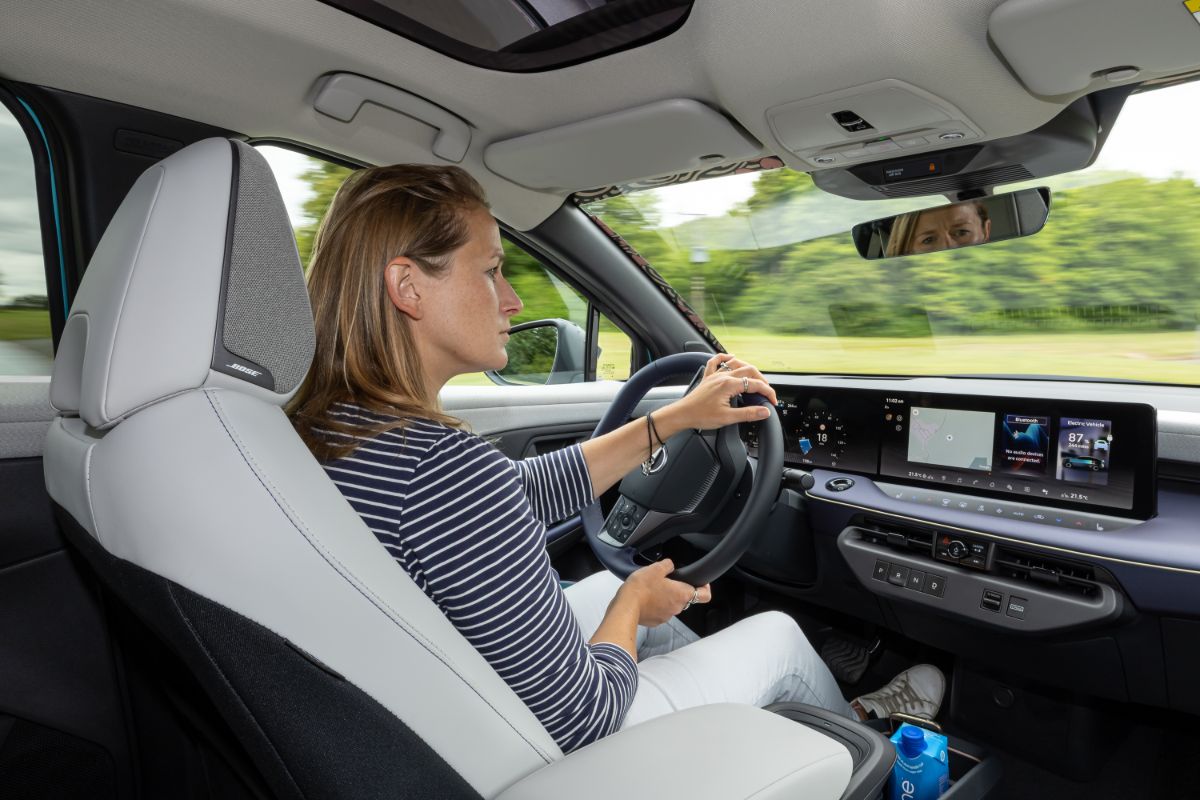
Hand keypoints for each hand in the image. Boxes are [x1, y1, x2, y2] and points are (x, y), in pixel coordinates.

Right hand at [618, 558, 711, 626]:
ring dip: (665, 597)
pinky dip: (655, 605)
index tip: (701, 582)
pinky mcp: (656, 621)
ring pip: (671, 605)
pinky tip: (646, 598)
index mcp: (682, 594)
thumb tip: (670, 564)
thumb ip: (667, 565)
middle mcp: (677, 608)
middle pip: (685, 598)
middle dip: (678, 589)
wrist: (625, 606)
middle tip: (667, 580)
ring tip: (652, 588)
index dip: (705, 587)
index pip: (705, 595)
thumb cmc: (641, 589)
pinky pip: (660, 612)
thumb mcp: (655, 568)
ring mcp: (666, 616)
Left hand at [660, 353, 777, 432]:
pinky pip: (716, 362)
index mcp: (729, 385)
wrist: (682, 414)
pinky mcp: (708, 378)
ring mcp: (715, 375)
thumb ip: (748, 414)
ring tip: (756, 377)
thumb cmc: (700, 416)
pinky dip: (725, 358)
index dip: (768, 392)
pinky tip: (731, 357)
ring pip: (735, 364)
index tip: (773, 401)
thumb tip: (764, 411)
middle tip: (767, 391)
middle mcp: (723, 376)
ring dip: (748, 368)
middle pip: (749, 370)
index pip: (755, 384)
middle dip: (762, 379)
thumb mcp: (727, 418)